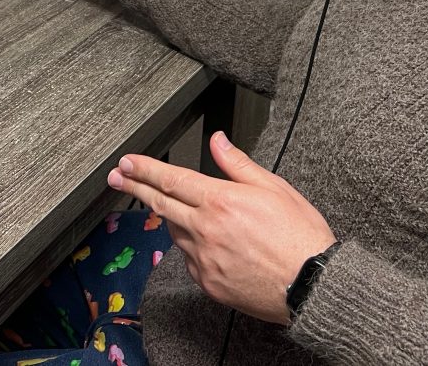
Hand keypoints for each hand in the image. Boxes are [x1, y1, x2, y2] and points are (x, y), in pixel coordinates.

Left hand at [107, 132, 335, 324]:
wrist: (311, 285)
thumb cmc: (299, 236)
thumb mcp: (273, 187)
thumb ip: (237, 164)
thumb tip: (217, 141)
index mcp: (220, 202)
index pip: (171, 179)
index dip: (145, 169)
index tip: (126, 162)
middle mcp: (206, 231)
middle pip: (161, 204)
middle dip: (135, 187)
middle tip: (116, 178)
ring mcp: (204, 260)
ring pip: (175, 232)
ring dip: (171, 216)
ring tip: (181, 208)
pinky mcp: (209, 283)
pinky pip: (189, 259)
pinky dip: (191, 245)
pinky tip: (206, 241)